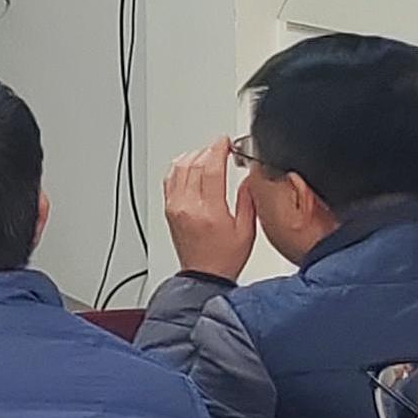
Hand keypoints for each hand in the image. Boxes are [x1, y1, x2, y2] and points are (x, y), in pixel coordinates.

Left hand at [163, 140, 259, 281]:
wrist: (203, 276)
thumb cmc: (225, 258)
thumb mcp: (246, 229)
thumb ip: (248, 199)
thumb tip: (248, 176)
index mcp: (210, 211)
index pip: (211, 168)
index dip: (218, 149)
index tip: (225, 141)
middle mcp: (188, 206)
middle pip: (194, 164)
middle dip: (208, 150)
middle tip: (220, 146)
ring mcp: (175, 207)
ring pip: (179, 168)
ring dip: (193, 155)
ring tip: (207, 153)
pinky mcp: (169, 210)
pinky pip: (169, 180)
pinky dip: (179, 167)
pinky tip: (188, 164)